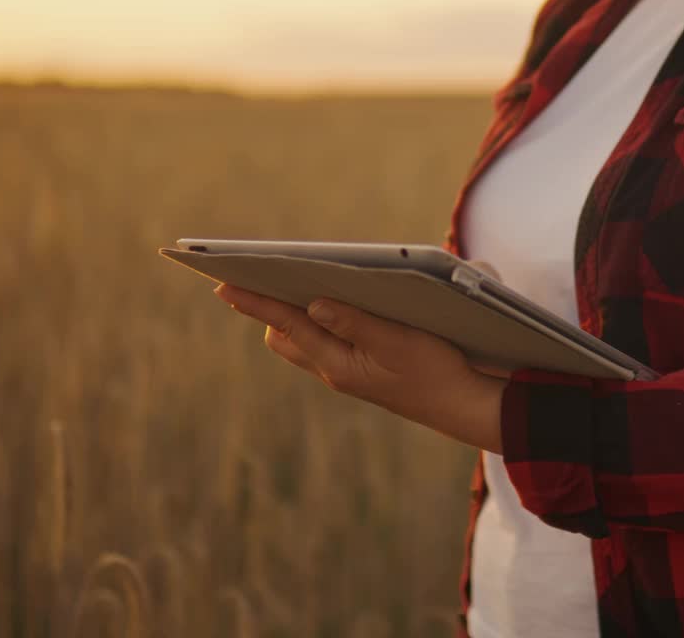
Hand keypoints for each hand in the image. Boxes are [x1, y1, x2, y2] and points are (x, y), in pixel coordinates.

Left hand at [213, 282, 505, 452]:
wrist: (460, 405)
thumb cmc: (435, 371)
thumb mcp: (398, 341)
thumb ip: (355, 322)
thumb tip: (313, 304)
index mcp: (339, 364)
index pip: (287, 325)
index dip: (256, 302)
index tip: (223, 284)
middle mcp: (335, 370)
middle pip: (284, 336)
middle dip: (268, 308)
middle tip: (252, 277)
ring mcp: (347, 372)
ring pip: (303, 341)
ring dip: (293, 315)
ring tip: (287, 284)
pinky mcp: (361, 370)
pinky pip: (324, 343)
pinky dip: (317, 322)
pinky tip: (328, 304)